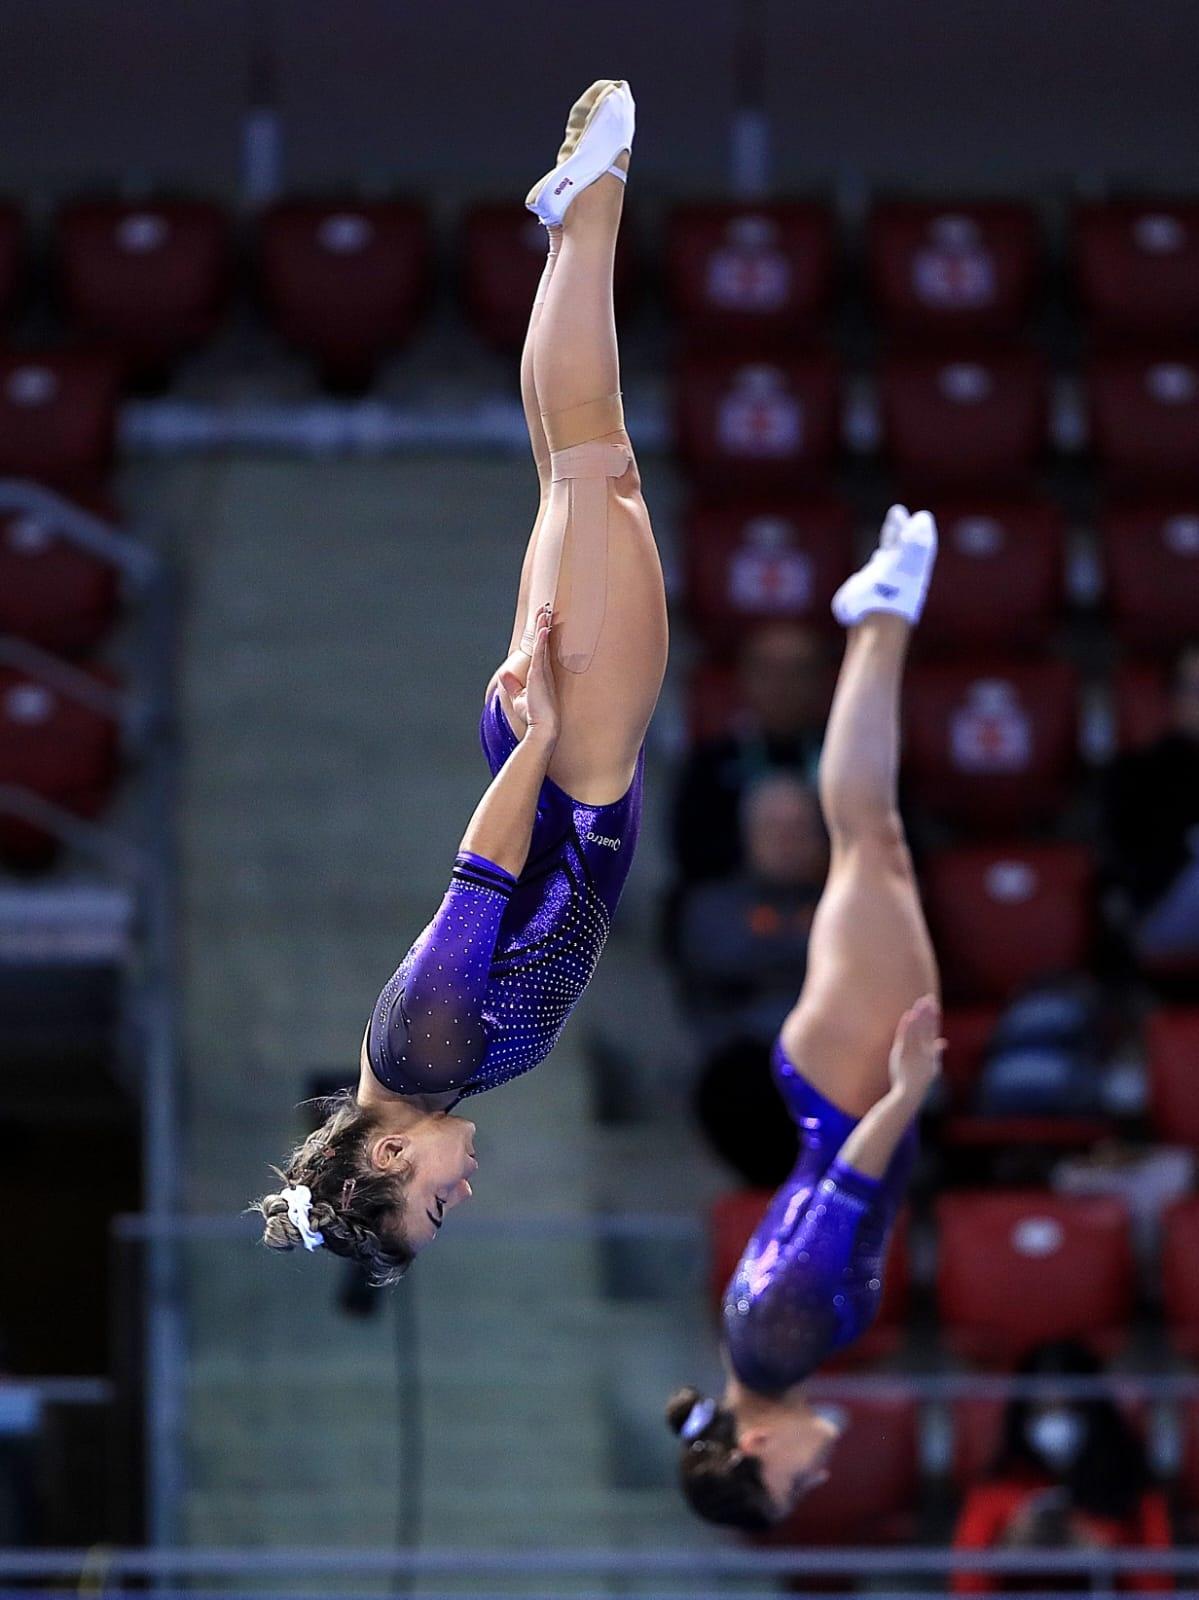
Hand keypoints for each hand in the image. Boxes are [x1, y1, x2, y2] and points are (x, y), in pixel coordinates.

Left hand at [500, 605, 558, 746]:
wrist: (541, 729)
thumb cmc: (532, 717)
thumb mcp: (517, 699)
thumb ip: (511, 686)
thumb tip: (503, 675)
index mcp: (539, 676)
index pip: (540, 651)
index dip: (543, 636)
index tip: (544, 622)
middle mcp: (543, 671)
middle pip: (544, 643)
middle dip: (544, 626)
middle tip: (546, 610)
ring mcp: (543, 672)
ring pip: (544, 644)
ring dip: (544, 627)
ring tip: (545, 611)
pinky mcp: (540, 675)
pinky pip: (542, 653)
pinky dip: (543, 639)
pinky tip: (544, 627)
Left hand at [887, 994, 943, 1100]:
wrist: (910, 1093)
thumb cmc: (920, 1080)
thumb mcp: (932, 1066)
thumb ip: (936, 1052)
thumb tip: (943, 1042)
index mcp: (931, 1051)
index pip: (933, 1030)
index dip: (934, 1017)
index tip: (935, 1004)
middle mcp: (925, 1050)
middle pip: (927, 1027)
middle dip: (928, 1012)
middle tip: (929, 997)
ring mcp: (914, 1052)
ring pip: (917, 1029)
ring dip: (920, 1015)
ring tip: (920, 1002)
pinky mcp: (903, 1053)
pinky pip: (906, 1037)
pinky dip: (908, 1026)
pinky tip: (909, 1015)